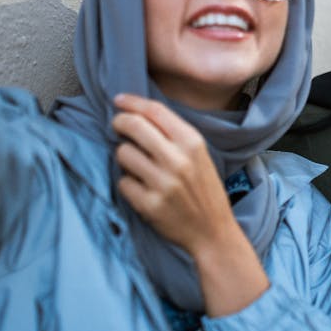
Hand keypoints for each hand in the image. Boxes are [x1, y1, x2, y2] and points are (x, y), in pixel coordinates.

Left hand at [112, 93, 269, 314]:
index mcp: (192, 142)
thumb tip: (136, 114)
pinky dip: (128, 184)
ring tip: (138, 167)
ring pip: (123, 153)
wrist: (212, 230)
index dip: (132, 101)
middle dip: (119, 122)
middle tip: (117, 126)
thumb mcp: (199, 154)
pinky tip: (142, 189)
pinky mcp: (149, 204)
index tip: (118, 99)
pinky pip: (122, 183)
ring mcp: (163, 183)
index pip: (155, 110)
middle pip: (133, 126)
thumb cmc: (203, 188)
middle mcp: (178, 159)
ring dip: (125, 158)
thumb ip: (173, 134)